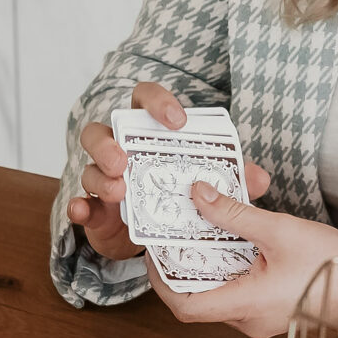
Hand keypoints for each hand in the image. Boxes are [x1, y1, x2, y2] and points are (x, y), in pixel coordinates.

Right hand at [66, 82, 268, 261]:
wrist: (157, 239)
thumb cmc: (182, 195)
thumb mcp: (210, 185)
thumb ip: (233, 179)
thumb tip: (259, 178)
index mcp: (147, 131)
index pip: (143, 99)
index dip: (158, 102)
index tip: (177, 120)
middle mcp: (118, 149)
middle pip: (100, 130)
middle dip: (109, 143)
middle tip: (124, 160)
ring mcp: (101, 178)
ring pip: (88, 166)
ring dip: (99, 176)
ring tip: (118, 189)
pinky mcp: (93, 210)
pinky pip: (78, 204)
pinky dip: (79, 207)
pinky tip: (84, 212)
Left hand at [151, 180, 337, 337]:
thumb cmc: (336, 263)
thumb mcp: (280, 230)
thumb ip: (234, 214)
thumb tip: (197, 194)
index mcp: (247, 306)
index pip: (184, 306)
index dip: (160, 280)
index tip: (154, 251)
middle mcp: (250, 322)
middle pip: (198, 301)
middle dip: (182, 268)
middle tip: (174, 233)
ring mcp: (264, 321)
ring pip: (219, 297)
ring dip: (207, 268)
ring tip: (201, 231)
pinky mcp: (277, 313)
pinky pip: (240, 296)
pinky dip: (229, 272)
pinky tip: (234, 243)